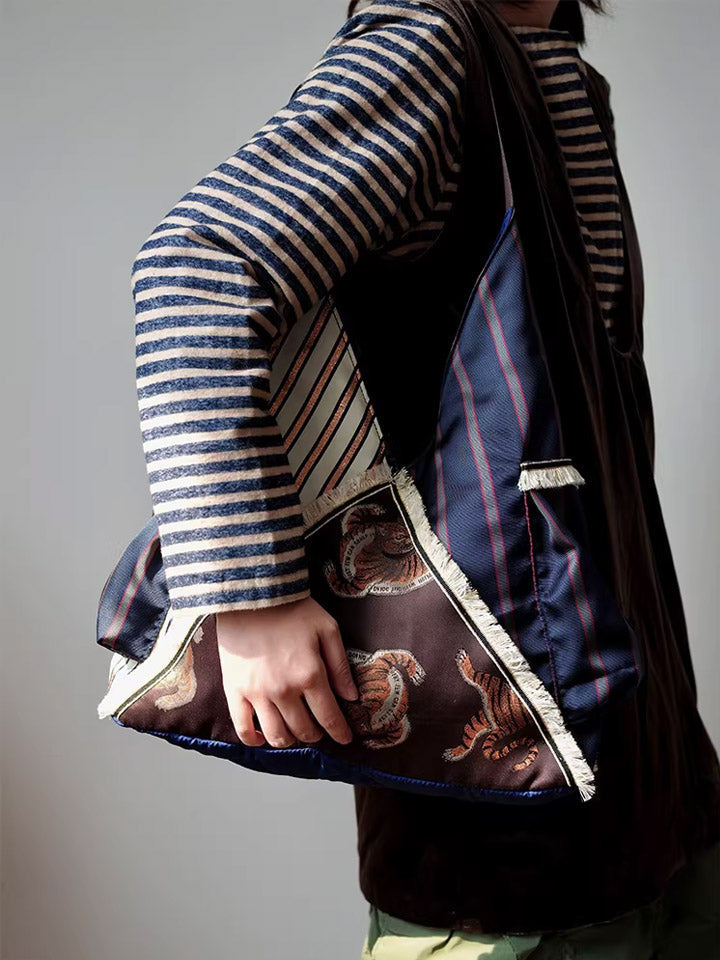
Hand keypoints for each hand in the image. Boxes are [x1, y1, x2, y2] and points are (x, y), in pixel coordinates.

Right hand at [215, 596, 358, 749]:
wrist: (251, 595)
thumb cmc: (292, 609)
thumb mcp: (327, 629)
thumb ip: (341, 666)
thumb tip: (352, 697)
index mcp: (310, 675)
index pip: (329, 717)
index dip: (340, 732)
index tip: (345, 739)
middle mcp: (285, 690)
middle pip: (304, 730)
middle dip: (316, 735)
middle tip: (319, 730)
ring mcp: (257, 693)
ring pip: (277, 736)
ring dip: (290, 740)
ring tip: (295, 733)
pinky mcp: (235, 691)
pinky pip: (243, 729)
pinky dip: (255, 740)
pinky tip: (264, 738)